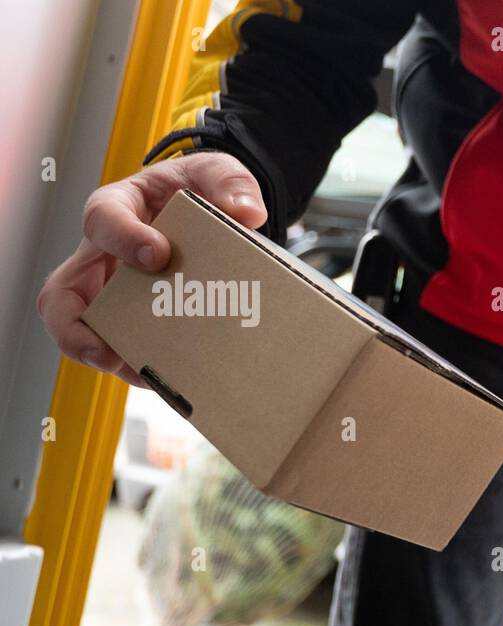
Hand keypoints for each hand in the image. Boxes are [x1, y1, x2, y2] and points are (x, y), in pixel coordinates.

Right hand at [37, 152, 266, 385]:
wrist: (210, 212)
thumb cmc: (199, 190)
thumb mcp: (217, 172)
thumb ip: (231, 183)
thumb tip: (247, 213)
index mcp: (118, 208)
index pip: (102, 220)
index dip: (123, 238)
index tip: (159, 254)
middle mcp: (103, 255)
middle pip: (62, 293)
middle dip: (73, 328)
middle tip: (108, 352)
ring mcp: (113, 291)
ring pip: (83, 330)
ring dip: (106, 357)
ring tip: (144, 376)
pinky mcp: (134, 317)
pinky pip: (123, 346)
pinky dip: (140, 366)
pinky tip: (171, 381)